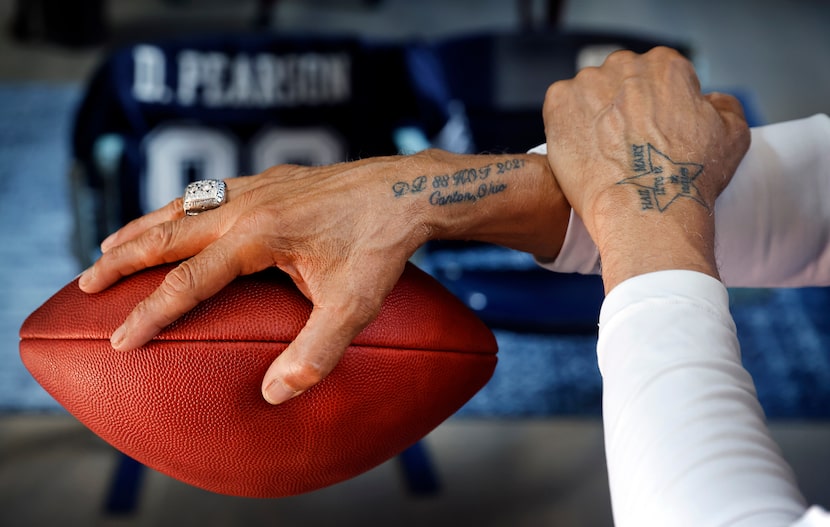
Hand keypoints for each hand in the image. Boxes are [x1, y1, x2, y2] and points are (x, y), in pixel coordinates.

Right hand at [79, 150, 568, 403]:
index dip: (151, 313)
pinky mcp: (272, 178)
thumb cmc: (381, 245)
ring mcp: (258, 186)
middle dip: (122, 261)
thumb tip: (275, 395)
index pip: (189, 282)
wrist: (409, 190)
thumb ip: (316, 351)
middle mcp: (247, 204)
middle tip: (85, 284)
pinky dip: (179, 206)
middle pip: (167, 234)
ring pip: (183, 205)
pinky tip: (178, 216)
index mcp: (258, 235)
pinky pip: (209, 191)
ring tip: (110, 247)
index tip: (120, 341)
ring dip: (143, 227)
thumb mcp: (355, 305)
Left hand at [542, 47, 749, 290]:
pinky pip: (560, 106)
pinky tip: (581, 151)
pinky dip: (566, 125)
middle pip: (620, 81)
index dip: (656, 109)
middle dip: (621, 108)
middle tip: (625, 145)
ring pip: (588, 94)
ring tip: (602, 153)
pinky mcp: (560, 102)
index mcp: (667, 65)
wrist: (645, 208)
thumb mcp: (733, 135)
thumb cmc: (688, 177)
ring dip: (592, 115)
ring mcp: (589, 81)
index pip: (657, 78)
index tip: (653, 134)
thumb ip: (724, 105)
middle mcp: (626, 65)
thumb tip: (710, 99)